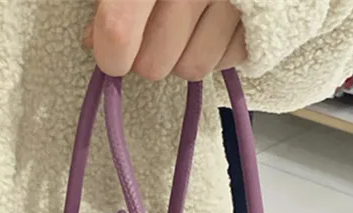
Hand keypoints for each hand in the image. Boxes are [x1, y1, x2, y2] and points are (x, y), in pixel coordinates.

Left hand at [83, 0, 246, 80]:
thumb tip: (94, 40)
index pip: (118, 30)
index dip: (110, 54)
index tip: (111, 54)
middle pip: (153, 64)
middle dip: (146, 55)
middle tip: (152, 28)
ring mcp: (233, 2)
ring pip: (190, 68)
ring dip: (182, 53)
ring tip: (186, 19)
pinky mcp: (258, 19)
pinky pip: (224, 61)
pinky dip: (215, 48)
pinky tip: (213, 20)